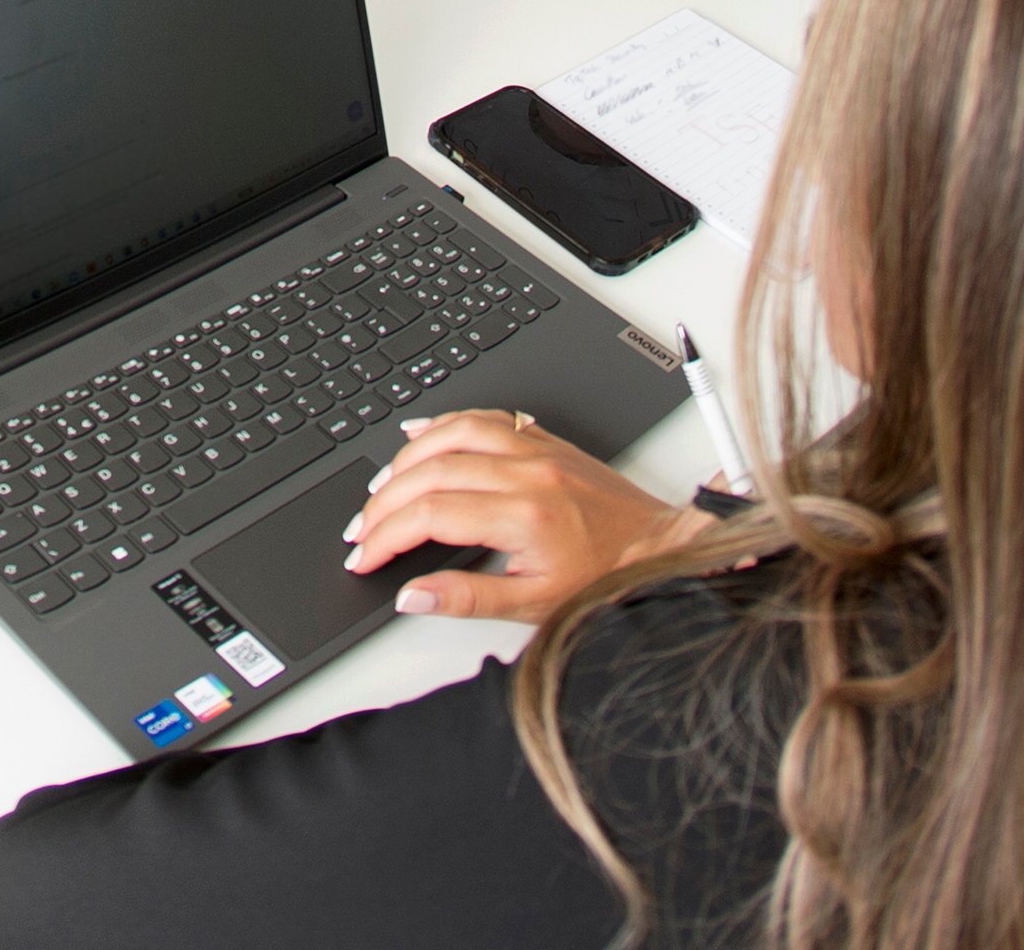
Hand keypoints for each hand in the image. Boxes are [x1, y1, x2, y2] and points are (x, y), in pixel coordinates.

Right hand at [341, 408, 717, 620]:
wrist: (663, 549)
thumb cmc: (607, 581)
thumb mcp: (537, 606)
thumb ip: (468, 599)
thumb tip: (412, 596)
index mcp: (524, 516)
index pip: (431, 515)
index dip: (386, 536)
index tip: (363, 556)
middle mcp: (526, 473)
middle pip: (430, 472)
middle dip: (384, 502)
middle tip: (360, 530)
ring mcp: (535, 450)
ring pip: (451, 434)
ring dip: (406, 459)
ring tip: (379, 488)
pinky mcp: (544, 441)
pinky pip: (483, 418)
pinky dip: (443, 424)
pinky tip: (419, 435)